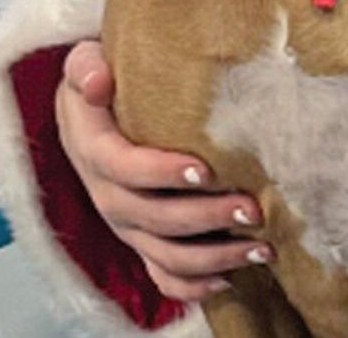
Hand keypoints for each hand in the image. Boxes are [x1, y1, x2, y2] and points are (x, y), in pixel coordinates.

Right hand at [54, 41, 271, 302]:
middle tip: (251, 209)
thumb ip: (86, 64)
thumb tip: (97, 82)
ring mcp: (126, 222)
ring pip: (162, 252)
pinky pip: (162, 273)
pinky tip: (230, 279)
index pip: (121, 167)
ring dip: (212, 256)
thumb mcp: (87, 61)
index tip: (204, 169)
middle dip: (203, 218)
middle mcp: (107, 194)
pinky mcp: (142, 237)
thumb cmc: (106, 80)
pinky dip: (192, 285)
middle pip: (149, 218)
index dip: (159, 173)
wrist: (97, 103)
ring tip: (261, 247)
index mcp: (93, 149)